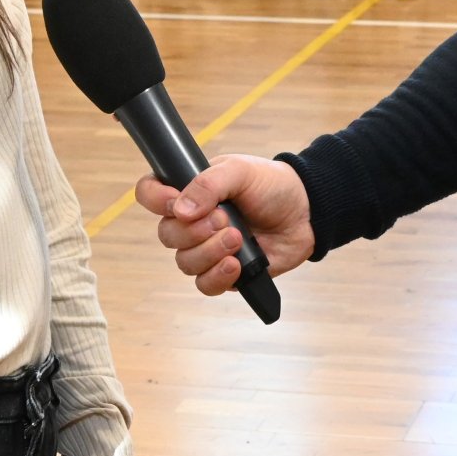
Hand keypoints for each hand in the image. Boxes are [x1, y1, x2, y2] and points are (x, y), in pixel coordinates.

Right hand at [135, 154, 314, 296]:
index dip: (156, 199)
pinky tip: (236, 263)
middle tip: (225, 218)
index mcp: (190, 191)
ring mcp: (207, 248)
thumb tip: (180, 209)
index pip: (150, 194)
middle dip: (195, 230)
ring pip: (185, 263)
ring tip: (238, 237)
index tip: (175, 201)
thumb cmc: (271, 186)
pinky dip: (218, 276)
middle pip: (166, 235)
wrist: (306, 211)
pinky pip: (205, 285)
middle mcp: (193, 222)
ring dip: (210, 252)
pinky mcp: (225, 273)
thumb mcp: (241, 171)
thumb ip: (209, 183)